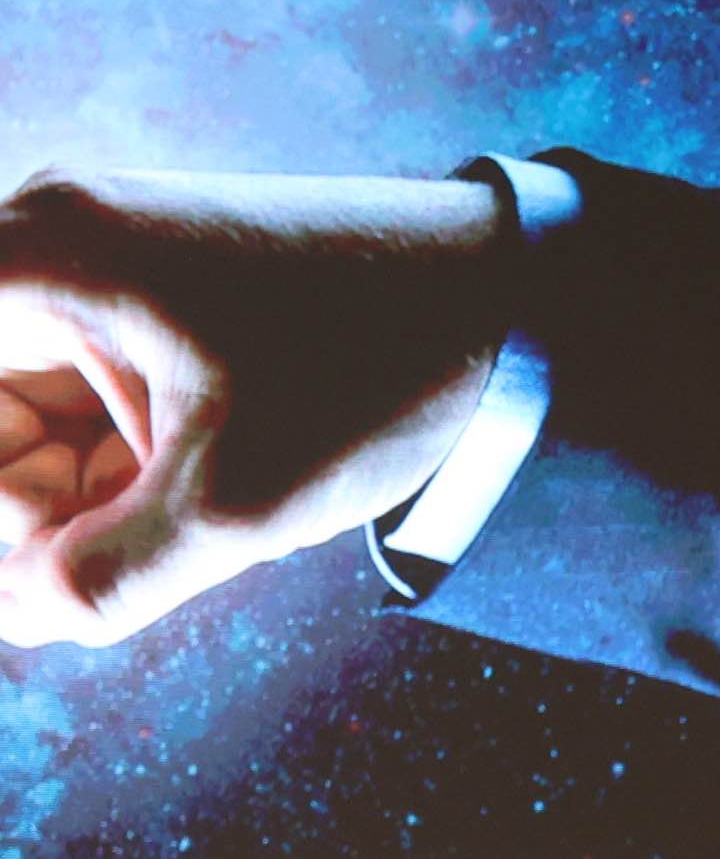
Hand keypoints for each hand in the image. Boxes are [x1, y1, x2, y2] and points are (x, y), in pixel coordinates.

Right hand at [0, 168, 503, 648]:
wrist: (530, 296)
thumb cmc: (382, 371)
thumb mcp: (229, 508)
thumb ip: (86, 587)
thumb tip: (18, 610)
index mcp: (30, 259)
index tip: (54, 534)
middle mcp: (46, 249)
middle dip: (27, 517)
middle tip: (125, 548)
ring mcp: (98, 280)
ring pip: (18, 441)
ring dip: (75, 510)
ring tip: (188, 511)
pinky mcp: (149, 315)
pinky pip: (77, 424)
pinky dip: (117, 485)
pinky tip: (198, 499)